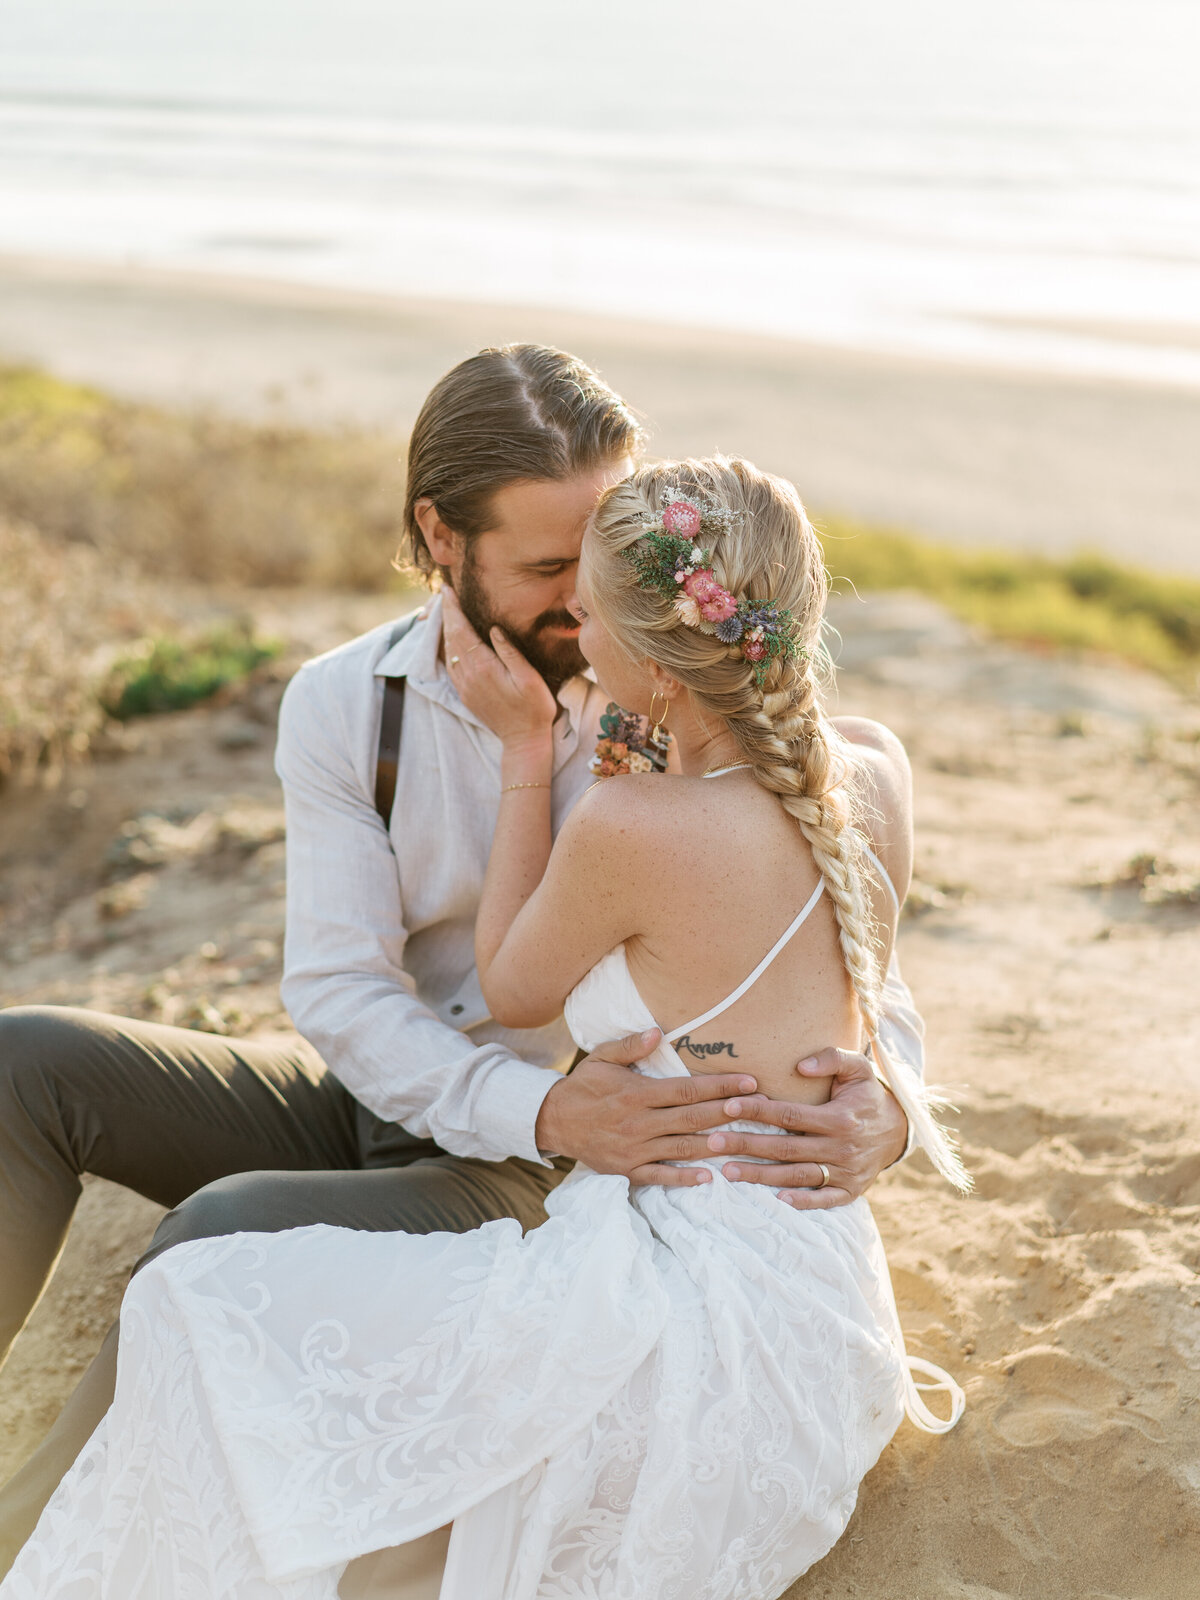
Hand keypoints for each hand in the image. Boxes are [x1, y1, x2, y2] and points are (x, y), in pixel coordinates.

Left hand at [442, 588, 557, 752]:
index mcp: (484, 667)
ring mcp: (464, 686)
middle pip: (450, 637)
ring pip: (447, 651)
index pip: (462, 631)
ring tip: (445, 610)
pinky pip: (450, 665)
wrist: (523, 740)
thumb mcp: (529, 678)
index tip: (447, 590)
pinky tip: (450, 639)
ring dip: (444, 629)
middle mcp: (469, 675)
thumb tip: (494, 629)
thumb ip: (510, 652)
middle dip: (446, 613)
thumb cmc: (534, 708)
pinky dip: (447, 647)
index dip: (454, 609)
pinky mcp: (465, 693)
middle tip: (442, 593)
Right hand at [536, 1029, 759, 1188]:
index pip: (687, 1089)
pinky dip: (684, 1178)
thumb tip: (658, 1031)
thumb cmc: (583, 1086)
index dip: (721, 1086)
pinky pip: (660, 1176)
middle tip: (760, 1108)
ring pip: (683, 1148)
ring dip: (715, 1144)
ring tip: (745, 1140)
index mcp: (637, 1093)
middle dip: (728, 1112)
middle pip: (693, 1118)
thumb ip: (631, 1045)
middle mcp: (639, 1123)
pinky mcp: (627, 1170)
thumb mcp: (602, 1058)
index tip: (749, 1082)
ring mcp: (635, 1149)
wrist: (552, 1121)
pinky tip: (708, 1177)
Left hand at [706, 1047, 908, 1208]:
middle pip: (785, 1148)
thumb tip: (801, 1066)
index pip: (789, 1115)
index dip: (757, 1111)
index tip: (728, 1106)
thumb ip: (831, 1058)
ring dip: (760, 1176)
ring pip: (796, 1176)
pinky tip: (775, 1200)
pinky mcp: (851, 1191)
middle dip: (746, 1145)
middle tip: (712, 1144)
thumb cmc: (868, 1094)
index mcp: (839, 1118)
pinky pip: (823, 1200)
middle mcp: (841, 1148)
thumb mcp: (857, 1068)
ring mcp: (846, 1172)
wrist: (900, 1128)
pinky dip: (802, 1202)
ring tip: (727, 1173)